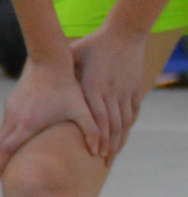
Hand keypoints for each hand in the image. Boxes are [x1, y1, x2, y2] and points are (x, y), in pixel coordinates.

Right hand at [0, 58, 100, 173]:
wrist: (50, 62)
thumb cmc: (67, 87)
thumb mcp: (81, 109)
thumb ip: (91, 131)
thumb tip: (100, 153)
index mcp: (27, 125)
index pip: (6, 151)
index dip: (1, 165)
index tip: (1, 178)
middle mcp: (14, 119)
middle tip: (3, 176)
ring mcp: (11, 110)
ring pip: (0, 135)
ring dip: (1, 148)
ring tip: (6, 162)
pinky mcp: (12, 103)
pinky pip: (4, 124)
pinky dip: (5, 136)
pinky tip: (13, 142)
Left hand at [70, 22, 148, 160]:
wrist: (125, 32)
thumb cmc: (95, 44)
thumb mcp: (76, 57)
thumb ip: (65, 74)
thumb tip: (42, 86)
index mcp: (94, 86)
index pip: (98, 120)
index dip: (99, 140)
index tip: (95, 155)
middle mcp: (111, 92)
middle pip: (113, 126)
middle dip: (110, 147)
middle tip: (105, 163)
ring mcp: (125, 90)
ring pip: (125, 122)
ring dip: (120, 141)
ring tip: (114, 155)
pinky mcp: (135, 88)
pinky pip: (133, 112)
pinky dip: (128, 126)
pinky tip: (123, 137)